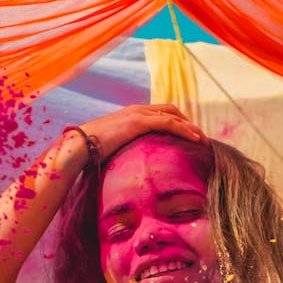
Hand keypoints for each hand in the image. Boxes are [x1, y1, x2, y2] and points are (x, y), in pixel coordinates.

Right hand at [81, 104, 206, 162]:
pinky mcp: (139, 122)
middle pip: (170, 110)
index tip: (188, 137)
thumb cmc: (90, 153)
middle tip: (200, 138)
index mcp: (130, 115)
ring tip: (203, 140)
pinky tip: (196, 139)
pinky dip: (185, 130)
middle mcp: (136, 110)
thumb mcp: (112, 151)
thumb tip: (129, 172)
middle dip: (187, 122)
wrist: (79, 145)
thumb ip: (124, 153)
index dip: (176, 123)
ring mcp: (138, 114)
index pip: (159, 114)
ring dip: (190, 127)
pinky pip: (169, 123)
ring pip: (173, 115)